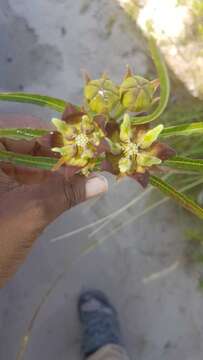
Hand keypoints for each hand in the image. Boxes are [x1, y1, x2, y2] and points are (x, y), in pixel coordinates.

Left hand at [0, 115, 107, 287]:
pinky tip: (75, 183)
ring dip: (58, 166)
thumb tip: (102, 182)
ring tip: (88, 164)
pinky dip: (52, 181)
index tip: (76, 133)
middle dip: (58, 149)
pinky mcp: (9, 195)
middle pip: (27, 145)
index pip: (17, 129)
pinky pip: (32, 181)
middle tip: (88, 149)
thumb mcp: (32, 211)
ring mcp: (2, 180)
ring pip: (32, 164)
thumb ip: (67, 193)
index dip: (46, 129)